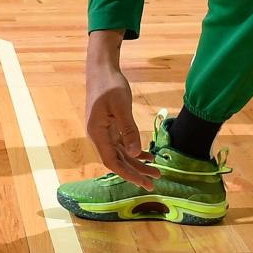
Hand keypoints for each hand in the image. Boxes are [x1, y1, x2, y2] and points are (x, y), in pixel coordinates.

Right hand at [85, 31, 158, 188]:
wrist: (101, 69)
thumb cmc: (110, 85)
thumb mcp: (121, 106)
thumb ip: (128, 130)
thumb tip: (134, 154)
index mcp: (97, 133)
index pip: (112, 161)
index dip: (127, 174)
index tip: (143, 182)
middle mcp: (99, 136)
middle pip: (117, 160)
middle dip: (135, 172)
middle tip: (154, 181)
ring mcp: (104, 132)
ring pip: (121, 154)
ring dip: (136, 163)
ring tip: (155, 171)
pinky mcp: (110, 126)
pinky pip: (122, 144)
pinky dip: (134, 150)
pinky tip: (147, 155)